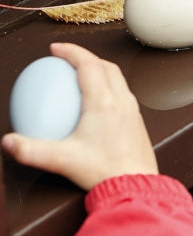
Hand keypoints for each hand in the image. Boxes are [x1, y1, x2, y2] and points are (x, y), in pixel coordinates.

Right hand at [2, 43, 157, 190]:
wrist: (136, 186)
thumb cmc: (104, 172)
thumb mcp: (62, 160)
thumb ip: (31, 150)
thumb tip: (8, 142)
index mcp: (105, 103)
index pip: (89, 65)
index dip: (72, 52)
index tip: (57, 49)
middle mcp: (123, 102)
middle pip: (107, 67)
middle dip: (87, 57)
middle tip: (68, 59)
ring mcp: (133, 112)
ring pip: (119, 80)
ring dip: (101, 71)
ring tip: (82, 76)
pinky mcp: (138, 123)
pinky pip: (124, 95)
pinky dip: (109, 88)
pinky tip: (97, 104)